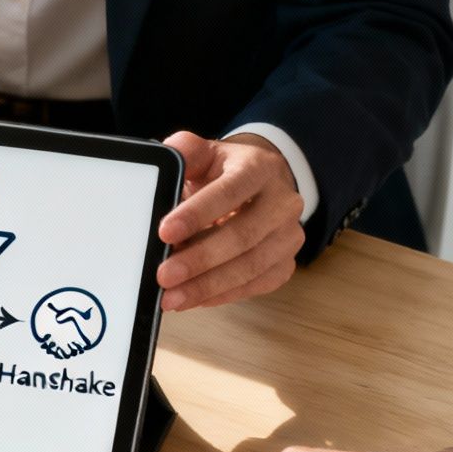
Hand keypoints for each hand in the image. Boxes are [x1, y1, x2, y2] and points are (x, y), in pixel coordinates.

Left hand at [156, 132, 305, 309]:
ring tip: (172, 297)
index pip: (230, 191)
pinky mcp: (286, 263)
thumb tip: (168, 158)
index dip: (197, 213)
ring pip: (250, 266)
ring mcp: (288, 236)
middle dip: (200, 259)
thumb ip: (186, 152)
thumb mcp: (206, 154)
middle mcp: (282, 202)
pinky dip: (222, 295)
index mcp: (260, 169)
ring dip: (208, 286)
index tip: (165, 232)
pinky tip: (194, 299)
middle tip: (164, 275)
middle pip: (242, 236)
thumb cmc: (226, 173)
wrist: (259, 187)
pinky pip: (255, 285)